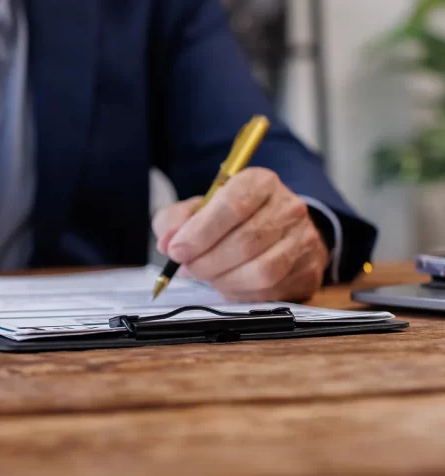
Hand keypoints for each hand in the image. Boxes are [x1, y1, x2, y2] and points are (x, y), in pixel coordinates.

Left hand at [152, 168, 328, 301]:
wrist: (274, 230)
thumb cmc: (230, 219)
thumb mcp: (196, 209)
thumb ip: (175, 220)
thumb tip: (167, 243)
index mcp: (260, 183)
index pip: (233, 205)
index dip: (201, 232)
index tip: (177, 250)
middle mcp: (288, 208)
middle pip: (246, 241)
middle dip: (207, 261)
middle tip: (187, 267)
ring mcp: (304, 240)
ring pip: (262, 270)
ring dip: (223, 280)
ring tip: (206, 275)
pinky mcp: (308, 271)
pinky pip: (271, 291)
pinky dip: (240, 293)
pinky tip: (227, 283)